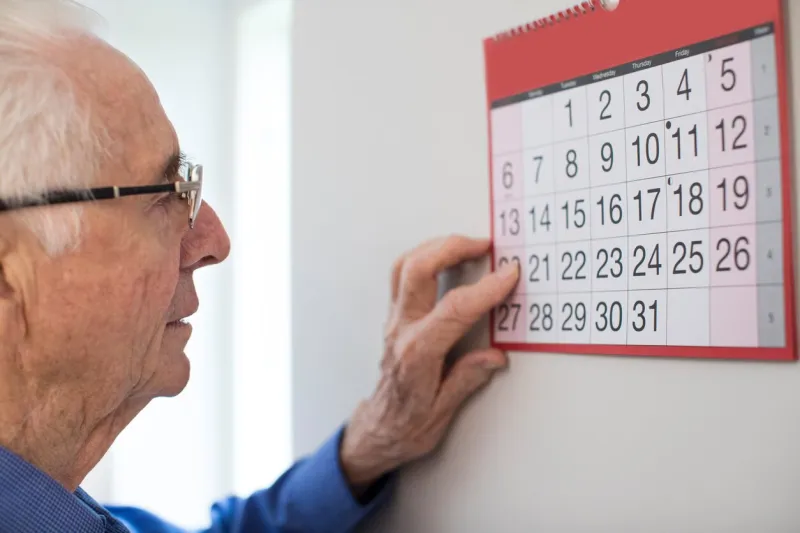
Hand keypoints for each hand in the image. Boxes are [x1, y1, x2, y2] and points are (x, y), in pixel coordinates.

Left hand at [340, 235, 518, 487]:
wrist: (378, 432)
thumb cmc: (407, 426)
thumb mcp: (442, 413)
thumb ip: (467, 379)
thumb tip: (495, 356)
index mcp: (417, 353)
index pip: (453, 310)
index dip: (485, 289)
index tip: (508, 275)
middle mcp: (401, 330)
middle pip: (418, 270)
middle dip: (452, 248)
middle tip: (484, 244)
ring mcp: (394, 321)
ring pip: (405, 266)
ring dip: (435, 247)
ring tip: (466, 244)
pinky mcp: (393, 318)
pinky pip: (402, 276)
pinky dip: (424, 258)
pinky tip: (444, 258)